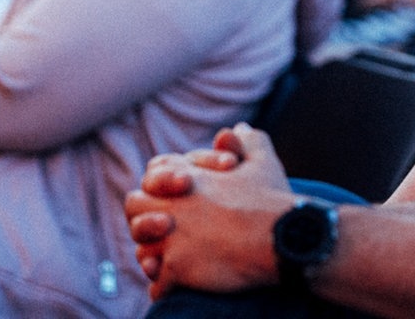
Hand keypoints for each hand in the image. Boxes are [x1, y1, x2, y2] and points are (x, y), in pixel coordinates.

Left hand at [126, 125, 293, 297]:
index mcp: (186, 178)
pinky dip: (165, 286)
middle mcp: (171, 206)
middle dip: (145, 217)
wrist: (280, 238)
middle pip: (134, 208)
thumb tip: (238, 129)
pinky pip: (158, 284)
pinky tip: (178, 285)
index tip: (180, 193)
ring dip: (151, 254)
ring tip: (167, 260)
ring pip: (141, 248)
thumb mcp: (263, 162)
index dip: (159, 184)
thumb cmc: (271, 200)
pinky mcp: (177, 269)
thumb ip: (248, 142)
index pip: (151, 175)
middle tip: (166, 229)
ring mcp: (171, 238)